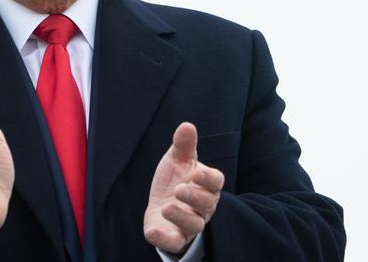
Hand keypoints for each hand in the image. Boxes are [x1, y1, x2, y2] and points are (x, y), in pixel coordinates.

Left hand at [143, 122, 224, 253]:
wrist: (162, 203)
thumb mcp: (177, 160)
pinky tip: (152, 231)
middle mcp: (203, 206)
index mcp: (206, 185)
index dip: (208, 179)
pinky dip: (163, 239)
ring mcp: (190, 223)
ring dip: (181, 216)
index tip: (196, 173)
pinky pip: (174, 242)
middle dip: (193, 197)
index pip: (216, 182)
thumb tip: (187, 125)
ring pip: (194, 225)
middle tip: (179, 189)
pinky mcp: (175, 237)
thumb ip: (183, 145)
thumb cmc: (175, 178)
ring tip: (166, 207)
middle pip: (207, 204)